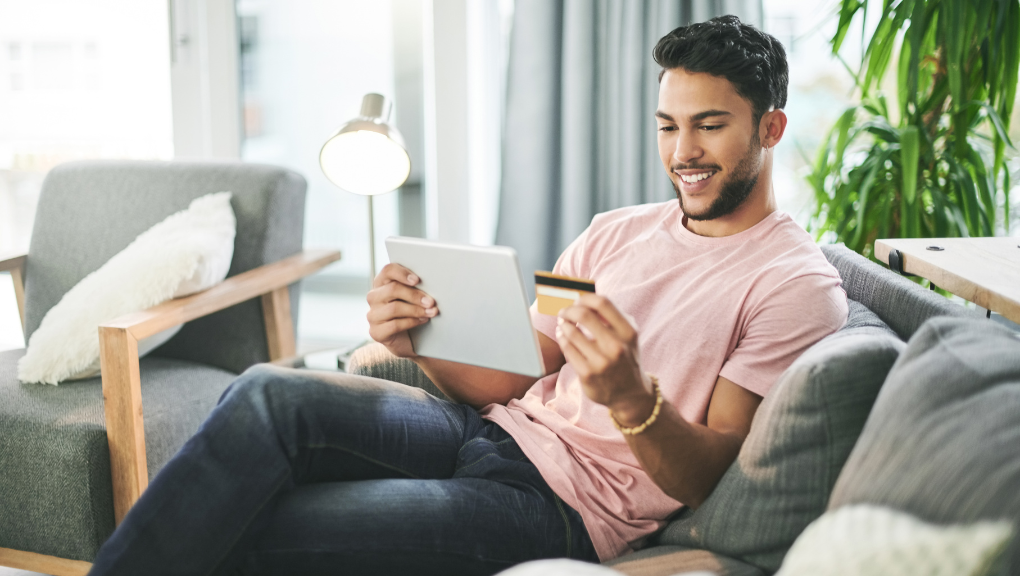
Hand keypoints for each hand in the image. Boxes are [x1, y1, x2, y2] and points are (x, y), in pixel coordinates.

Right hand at [366, 263, 438, 357]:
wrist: (407, 341)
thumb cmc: (410, 313)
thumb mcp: (412, 298)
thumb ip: (415, 288)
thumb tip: (431, 284)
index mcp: (382, 284)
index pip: (388, 271)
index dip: (402, 273)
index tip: (417, 280)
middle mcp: (374, 297)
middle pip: (392, 289)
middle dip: (415, 295)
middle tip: (431, 301)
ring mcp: (373, 315)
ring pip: (394, 308)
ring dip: (416, 310)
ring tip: (431, 312)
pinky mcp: (376, 332)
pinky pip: (395, 325)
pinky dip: (412, 322)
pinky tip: (423, 320)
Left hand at [556, 294, 654, 425]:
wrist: (630, 395)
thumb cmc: (625, 358)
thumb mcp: (627, 337)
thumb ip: (612, 318)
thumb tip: (584, 298)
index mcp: (628, 332)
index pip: (603, 303)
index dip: (585, 297)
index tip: (577, 299)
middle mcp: (616, 346)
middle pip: (583, 314)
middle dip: (569, 310)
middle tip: (564, 311)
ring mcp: (601, 362)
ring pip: (571, 332)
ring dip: (563, 324)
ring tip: (563, 323)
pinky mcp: (587, 374)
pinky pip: (567, 349)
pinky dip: (562, 338)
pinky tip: (563, 336)